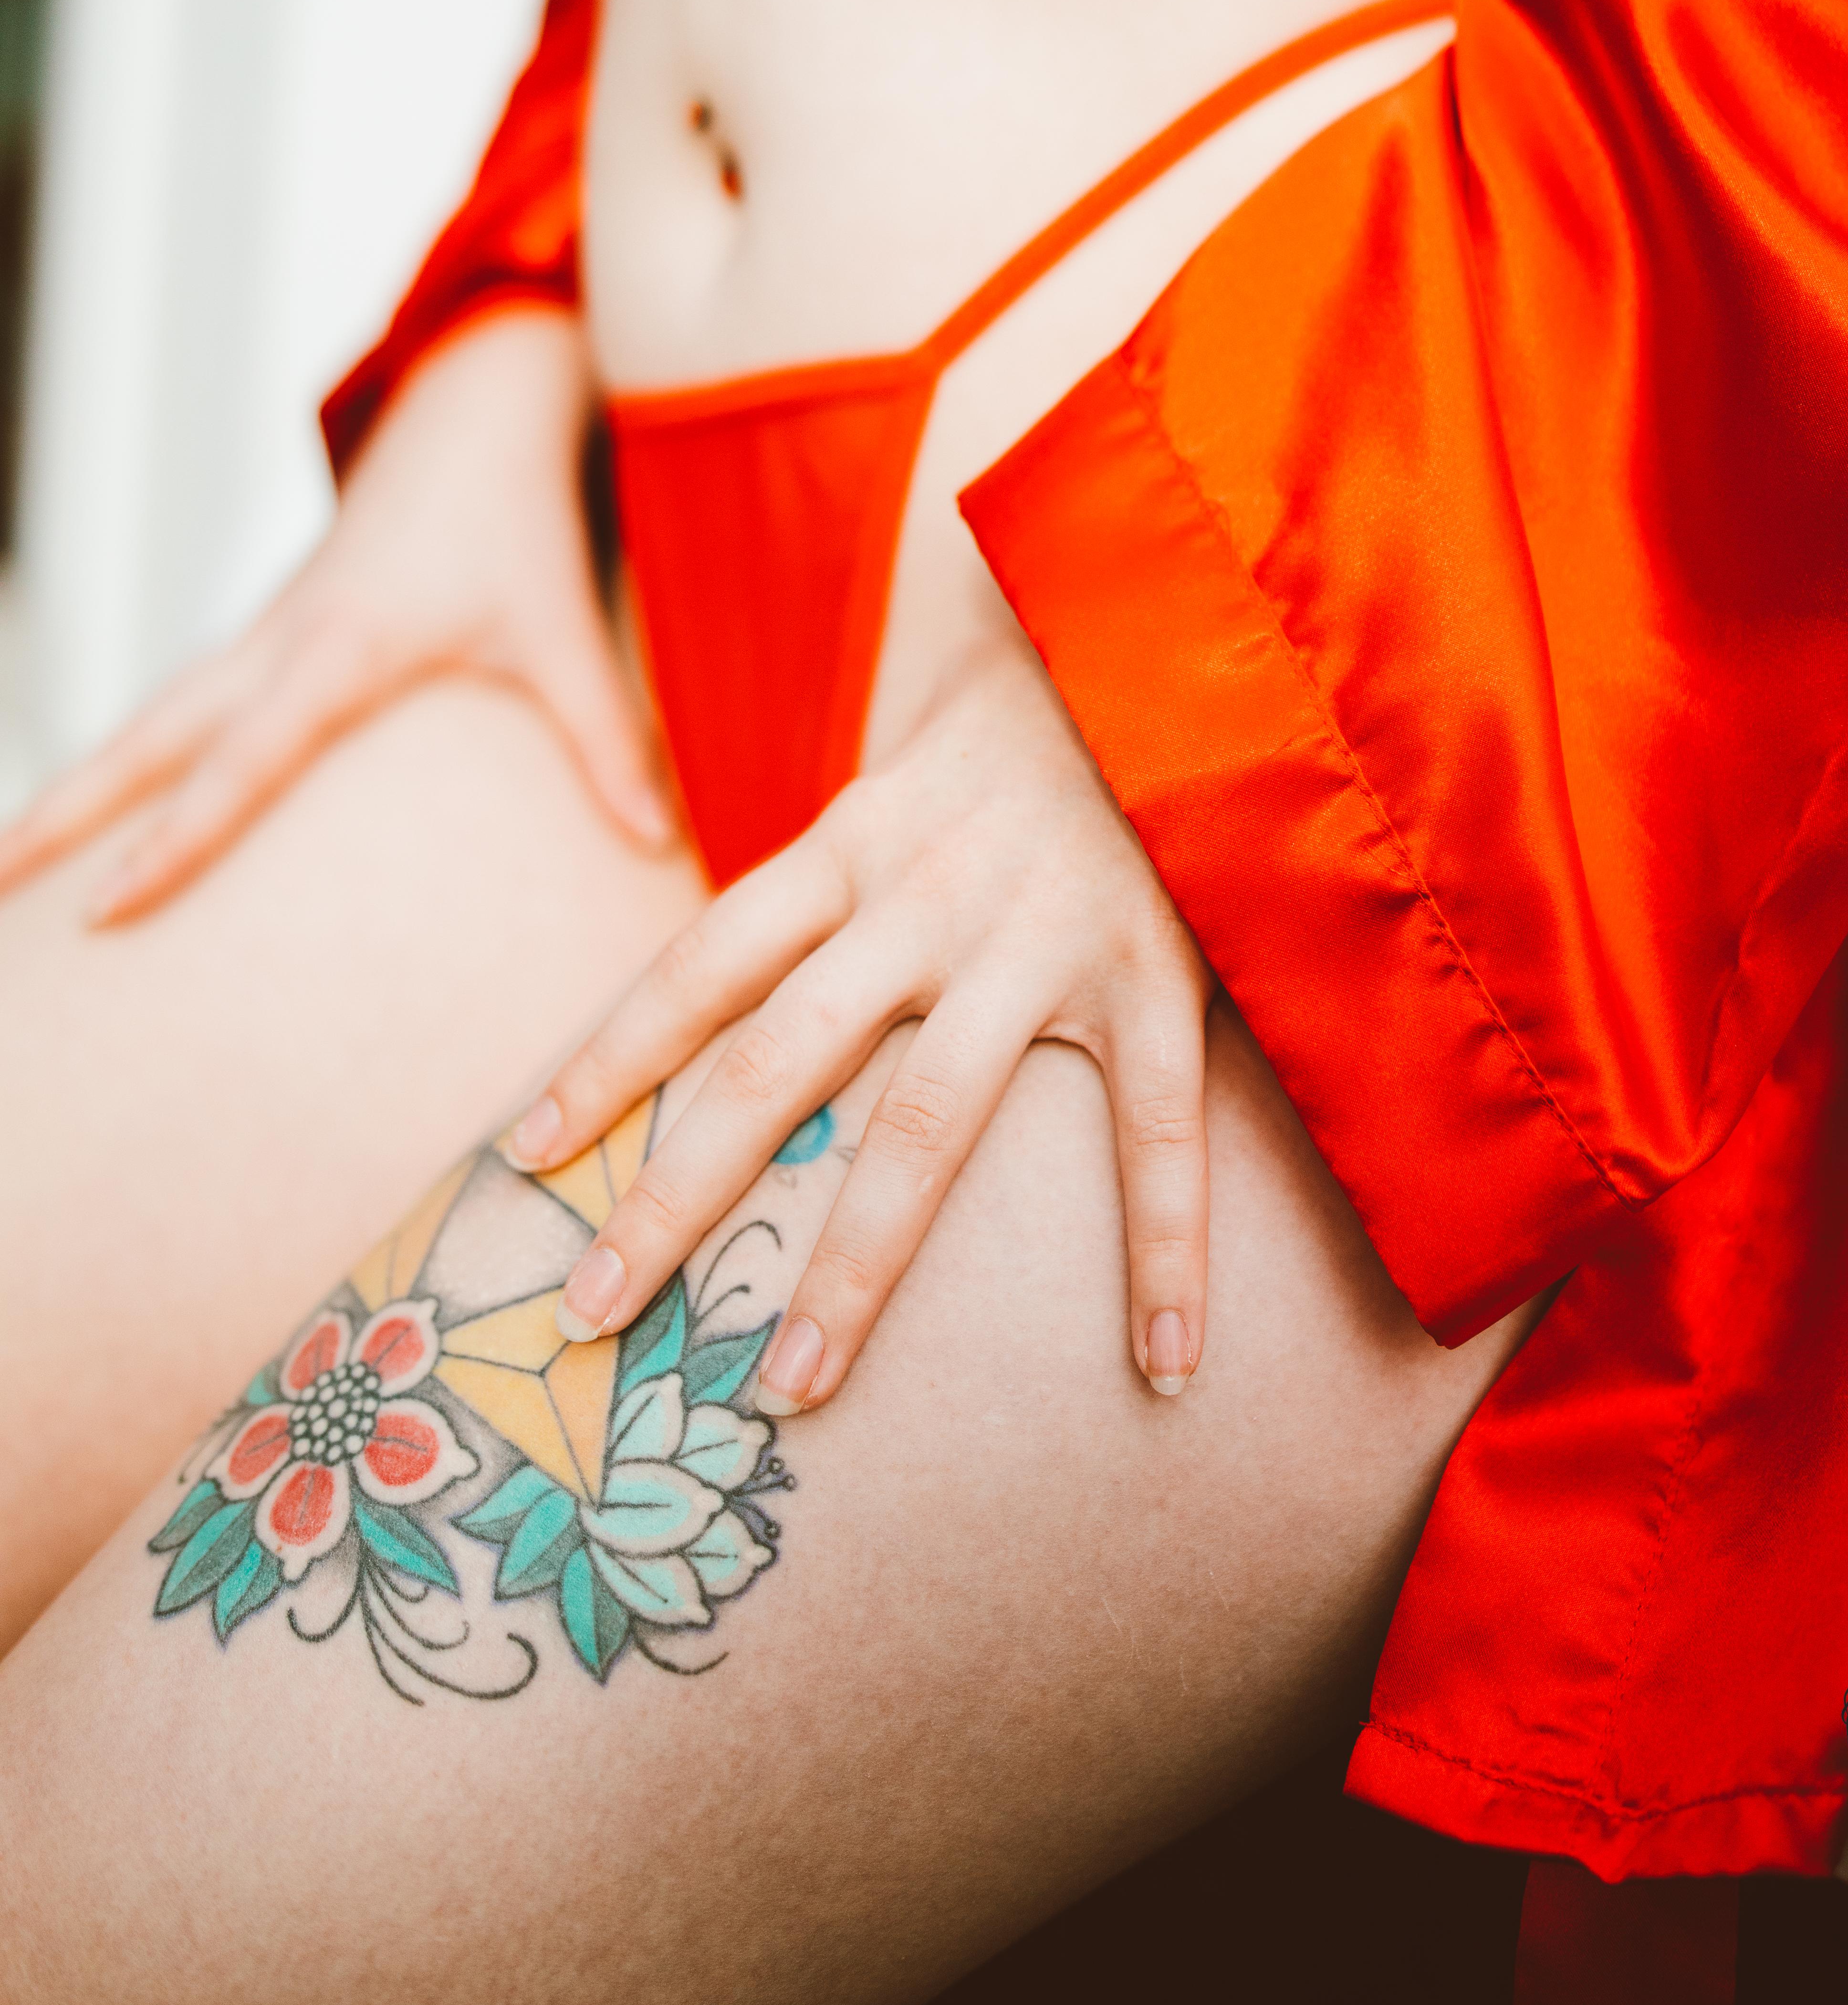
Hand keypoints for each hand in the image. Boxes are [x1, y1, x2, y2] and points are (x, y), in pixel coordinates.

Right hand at [0, 307, 671, 919]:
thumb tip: (661, 839)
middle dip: (65, 815)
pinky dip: (130, 754)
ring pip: (149, 719)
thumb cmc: (519, 524)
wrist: (479, 417)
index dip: (174, 840)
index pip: (241, 762)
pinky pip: (181, 703)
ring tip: (7, 868)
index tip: (108, 909)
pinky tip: (96, 806)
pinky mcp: (269, 629)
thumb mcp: (564, 630)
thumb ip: (609, 739)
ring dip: (78, 787)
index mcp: (339, 650)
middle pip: (149, 740)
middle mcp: (279, 642)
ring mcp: (263, 633)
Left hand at [507, 623, 1214, 1407]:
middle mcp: (924, 898)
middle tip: (589, 1316)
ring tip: (796, 1388)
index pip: (699, 962)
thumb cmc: (1024, 718)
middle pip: (774, 1064)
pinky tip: (1168, 1360)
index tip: (522, 1158)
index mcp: (851, 844)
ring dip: (858, 1265)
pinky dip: (1163, 1247)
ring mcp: (1039, 938)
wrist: (1166, 616)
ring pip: (927, 1125)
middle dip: (676, 1195)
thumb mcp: (899, 779)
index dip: (608, 1058)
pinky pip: (1157, 1127)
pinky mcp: (1155, 964)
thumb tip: (740, 996)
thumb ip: (833, 879)